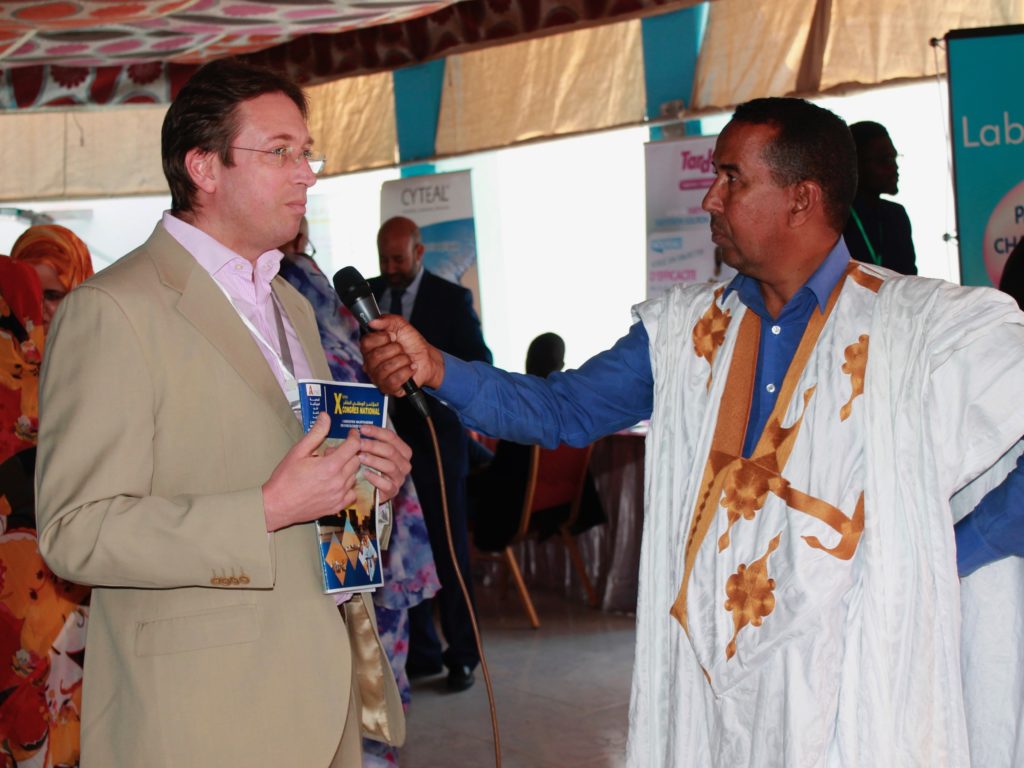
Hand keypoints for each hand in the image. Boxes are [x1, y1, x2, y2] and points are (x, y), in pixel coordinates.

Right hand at [262, 413, 361, 531]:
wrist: (277, 505)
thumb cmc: (285, 478)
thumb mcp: (298, 451)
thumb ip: (315, 433)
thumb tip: (325, 417)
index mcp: (330, 466)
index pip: (354, 446)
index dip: (354, 437)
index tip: (351, 434)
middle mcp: (339, 481)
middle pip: (356, 460)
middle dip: (348, 453)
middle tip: (330, 453)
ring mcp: (339, 495)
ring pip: (354, 475)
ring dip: (346, 469)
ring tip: (329, 469)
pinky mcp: (337, 506)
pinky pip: (352, 493)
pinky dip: (346, 486)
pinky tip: (333, 483)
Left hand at [356, 424, 411, 503]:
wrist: (371, 490)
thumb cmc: (371, 467)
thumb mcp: (372, 452)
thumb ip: (367, 441)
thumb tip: (353, 431)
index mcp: (402, 451)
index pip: (392, 437)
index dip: (377, 431)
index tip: (362, 429)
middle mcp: (404, 464)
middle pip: (391, 451)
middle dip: (373, 446)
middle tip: (358, 444)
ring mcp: (399, 478)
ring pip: (390, 466)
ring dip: (374, 460)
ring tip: (360, 457)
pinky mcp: (393, 491)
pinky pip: (387, 485)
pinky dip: (376, 479)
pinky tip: (365, 474)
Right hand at [360, 315, 445, 395]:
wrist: (427, 359)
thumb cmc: (412, 344)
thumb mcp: (401, 326)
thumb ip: (387, 320)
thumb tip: (373, 322)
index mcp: (370, 348)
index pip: (366, 342)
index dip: (382, 338)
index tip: (393, 337)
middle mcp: (370, 364)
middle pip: (376, 356)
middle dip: (396, 350)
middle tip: (402, 350)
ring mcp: (378, 377)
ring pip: (386, 368)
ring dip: (403, 361)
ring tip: (407, 360)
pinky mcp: (388, 388)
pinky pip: (393, 380)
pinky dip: (406, 372)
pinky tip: (410, 368)